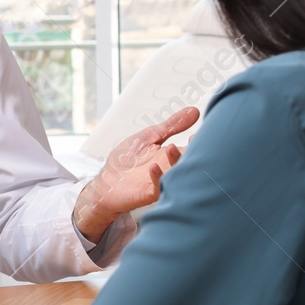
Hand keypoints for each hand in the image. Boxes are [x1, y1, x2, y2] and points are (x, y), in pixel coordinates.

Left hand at [73, 106, 199, 241]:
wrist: (106, 181)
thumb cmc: (127, 159)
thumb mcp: (150, 136)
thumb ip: (171, 126)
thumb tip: (194, 111)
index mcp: (173, 155)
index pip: (193, 149)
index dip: (198, 142)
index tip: (196, 133)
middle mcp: (171, 170)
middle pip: (189, 163)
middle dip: (194, 153)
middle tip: (192, 141)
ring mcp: (161, 182)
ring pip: (177, 176)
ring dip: (176, 163)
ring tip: (171, 148)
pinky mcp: (148, 193)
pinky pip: (159, 189)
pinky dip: (158, 178)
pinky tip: (154, 166)